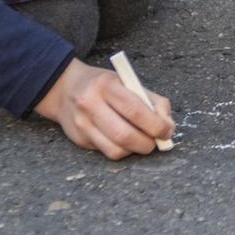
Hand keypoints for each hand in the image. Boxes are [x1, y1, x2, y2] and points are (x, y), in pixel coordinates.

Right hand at [34, 58, 175, 159]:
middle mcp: (90, 104)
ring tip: (141, 140)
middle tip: (157, 141)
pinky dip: (122, 150)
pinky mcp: (79, 140)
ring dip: (135, 150)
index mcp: (106, 85)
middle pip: (125, 135)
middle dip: (147, 143)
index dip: (156, 125)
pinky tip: (124, 141)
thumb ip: (151, 101)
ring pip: (116, 150)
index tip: (168, 130)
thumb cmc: (105, 85)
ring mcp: (82, 124)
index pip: (135, 110)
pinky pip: (107, 152)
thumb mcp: (128, 82)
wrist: (65, 88)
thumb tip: (168, 126)